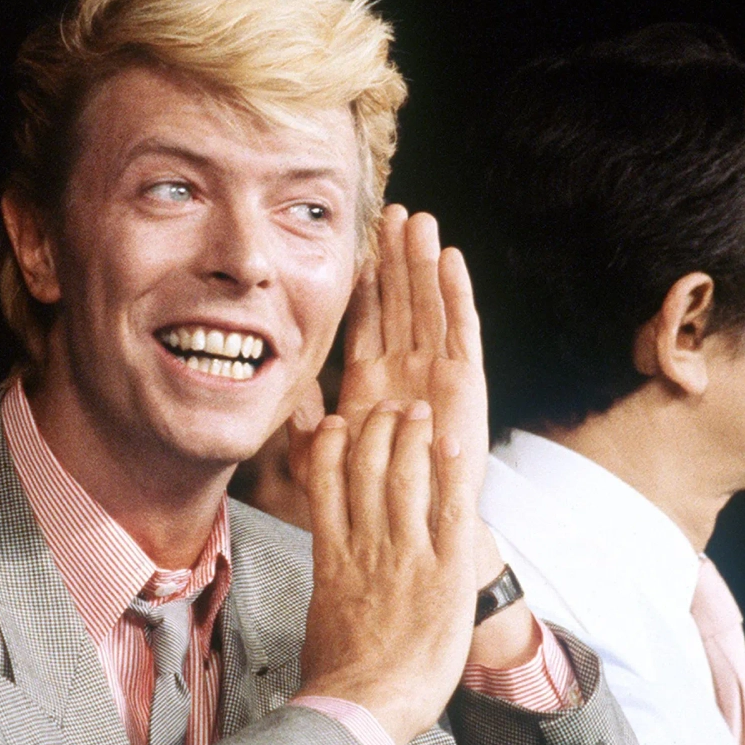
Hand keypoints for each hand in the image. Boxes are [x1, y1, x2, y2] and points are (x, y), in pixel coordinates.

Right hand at [295, 400, 479, 744]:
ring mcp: (406, 556)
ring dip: (413, 438)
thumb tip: (329, 604)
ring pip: (406, 478)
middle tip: (388, 408)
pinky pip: (451, 511)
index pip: (324, 484)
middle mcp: (366, 547)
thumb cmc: (339, 683)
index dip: (330, 446)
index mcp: (332, 559)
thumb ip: (329, 599)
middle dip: (377, 429)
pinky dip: (452, 474)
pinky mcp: (446, 574)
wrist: (363, 709)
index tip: (335, 424)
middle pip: (366, 469)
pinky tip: (454, 448)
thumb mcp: (321, 625)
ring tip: (420, 412)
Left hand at [338, 206, 500, 587]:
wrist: (414, 536)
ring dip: (424, 262)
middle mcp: (407, 372)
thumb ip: (304, 424)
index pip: (367, 319)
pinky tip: (450, 258)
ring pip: (430, 305)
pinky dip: (457, 294)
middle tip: (393, 208)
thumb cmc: (369, 503)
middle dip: (396, 256)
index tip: (357, 239)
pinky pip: (462, 331)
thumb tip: (279, 389)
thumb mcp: (323, 459)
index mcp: (371, 384)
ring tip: (418, 218)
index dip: (364, 279)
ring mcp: (438, 375)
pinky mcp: (466, 386)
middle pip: (401, 301)